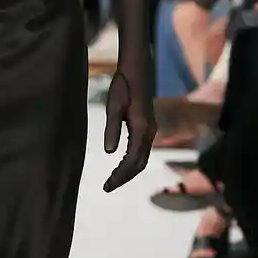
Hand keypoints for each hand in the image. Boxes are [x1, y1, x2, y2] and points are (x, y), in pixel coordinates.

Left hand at [103, 71, 155, 191]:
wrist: (137, 70)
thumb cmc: (123, 85)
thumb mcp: (114, 106)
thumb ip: (112, 129)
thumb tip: (110, 153)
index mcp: (142, 130)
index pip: (132, 162)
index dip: (120, 176)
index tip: (106, 186)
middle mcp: (150, 133)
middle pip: (139, 164)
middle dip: (124, 178)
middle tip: (107, 187)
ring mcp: (151, 130)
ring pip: (142, 158)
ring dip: (128, 171)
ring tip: (112, 180)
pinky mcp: (147, 126)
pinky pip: (142, 150)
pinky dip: (131, 161)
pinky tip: (120, 163)